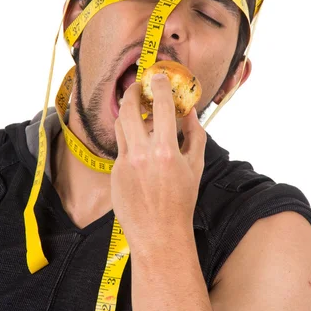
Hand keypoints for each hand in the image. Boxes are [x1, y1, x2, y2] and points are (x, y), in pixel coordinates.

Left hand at [111, 74, 206, 251]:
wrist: (159, 233)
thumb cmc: (181, 202)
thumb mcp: (195, 167)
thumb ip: (194, 136)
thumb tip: (189, 113)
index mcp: (165, 151)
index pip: (161, 106)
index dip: (158, 86)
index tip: (158, 77)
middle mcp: (141, 154)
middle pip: (129, 109)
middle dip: (131, 92)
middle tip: (136, 86)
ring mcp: (125, 163)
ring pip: (120, 125)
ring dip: (127, 113)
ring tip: (136, 109)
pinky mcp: (115, 172)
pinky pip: (120, 146)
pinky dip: (129, 139)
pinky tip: (138, 142)